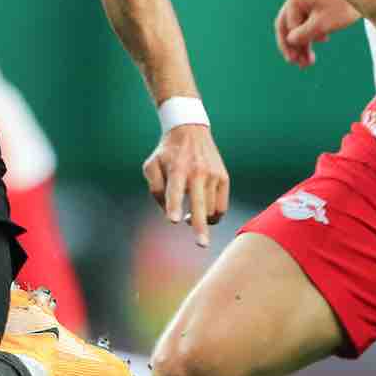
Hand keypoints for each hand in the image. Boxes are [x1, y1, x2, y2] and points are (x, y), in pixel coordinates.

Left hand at [142, 124, 229, 247]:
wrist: (190, 130)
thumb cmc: (167, 153)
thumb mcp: (151, 165)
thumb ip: (155, 189)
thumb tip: (168, 211)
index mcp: (177, 168)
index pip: (174, 190)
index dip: (173, 205)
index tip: (173, 219)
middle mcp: (197, 171)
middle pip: (199, 204)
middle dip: (199, 225)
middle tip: (202, 245)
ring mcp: (213, 174)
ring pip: (210, 208)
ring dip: (201, 219)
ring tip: (188, 216)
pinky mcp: (223, 177)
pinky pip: (221, 205)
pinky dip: (214, 215)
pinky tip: (204, 214)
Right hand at [275, 0, 361, 66]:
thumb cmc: (344, 6)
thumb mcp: (322, 24)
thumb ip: (303, 35)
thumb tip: (290, 41)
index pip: (288, 27)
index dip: (292, 45)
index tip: (299, 60)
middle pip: (288, 25)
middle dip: (294, 46)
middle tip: (297, 64)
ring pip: (298, 25)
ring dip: (303, 42)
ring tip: (309, 62)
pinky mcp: (315, 2)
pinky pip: (307, 20)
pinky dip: (312, 33)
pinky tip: (323, 40)